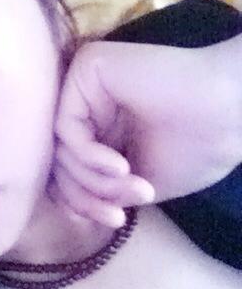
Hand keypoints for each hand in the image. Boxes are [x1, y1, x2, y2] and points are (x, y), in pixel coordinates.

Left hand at [49, 37, 241, 226]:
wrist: (234, 111)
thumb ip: (102, 189)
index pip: (72, 167)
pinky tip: (121, 166)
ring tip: (135, 187)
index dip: (84, 202)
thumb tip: (66, 205)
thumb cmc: (197, 147)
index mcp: (104, 124)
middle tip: (119, 215)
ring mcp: (86, 82)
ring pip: (64, 148)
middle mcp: (90, 100)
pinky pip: (67, 126)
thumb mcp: (138, 182)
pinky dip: (90, 157)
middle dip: (89, 196)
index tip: (114, 221)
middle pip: (63, 159)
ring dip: (96, 181)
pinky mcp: (88, 67)